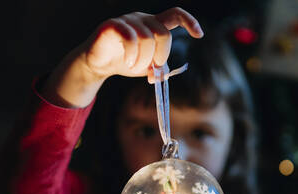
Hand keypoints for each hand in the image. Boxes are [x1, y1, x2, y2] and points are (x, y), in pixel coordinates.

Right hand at [81, 7, 202, 78]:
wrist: (98, 63)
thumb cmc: (125, 62)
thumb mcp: (147, 67)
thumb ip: (158, 68)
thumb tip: (164, 74)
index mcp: (154, 25)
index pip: (175, 15)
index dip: (190, 21)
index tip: (199, 35)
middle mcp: (142, 19)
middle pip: (164, 33)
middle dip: (162, 55)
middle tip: (153, 69)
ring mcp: (127, 20)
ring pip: (147, 38)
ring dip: (144, 59)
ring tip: (135, 67)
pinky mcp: (112, 25)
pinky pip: (130, 38)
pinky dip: (132, 55)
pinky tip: (128, 62)